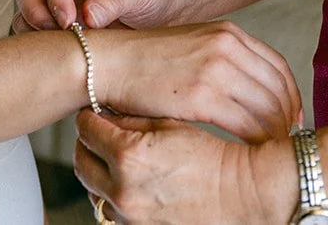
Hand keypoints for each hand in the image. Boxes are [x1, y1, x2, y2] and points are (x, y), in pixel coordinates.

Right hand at [13, 0, 181, 32]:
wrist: (162, 11)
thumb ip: (114, 1)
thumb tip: (88, 15)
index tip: (67, 22)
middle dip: (35, 12)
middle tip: (56, 33)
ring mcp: (59, 0)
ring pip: (26, 11)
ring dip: (36, 30)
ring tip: (62, 46)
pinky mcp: (57, 22)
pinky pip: (34, 31)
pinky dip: (40, 43)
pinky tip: (61, 54)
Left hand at [74, 110, 295, 224]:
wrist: (245, 193)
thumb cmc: (216, 156)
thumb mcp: (171, 127)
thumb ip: (133, 120)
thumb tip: (107, 114)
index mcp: (128, 156)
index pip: (87, 130)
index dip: (90, 117)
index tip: (95, 112)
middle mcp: (122, 191)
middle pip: (82, 163)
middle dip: (87, 145)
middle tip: (98, 133)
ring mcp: (130, 217)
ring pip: (94, 191)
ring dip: (99, 172)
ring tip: (115, 158)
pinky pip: (113, 212)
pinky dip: (115, 195)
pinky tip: (131, 181)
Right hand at [90, 22, 301, 142]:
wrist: (108, 62)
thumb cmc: (144, 60)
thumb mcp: (191, 45)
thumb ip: (222, 58)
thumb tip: (248, 87)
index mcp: (227, 32)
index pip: (277, 66)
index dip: (291, 94)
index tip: (293, 116)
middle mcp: (227, 46)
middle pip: (278, 88)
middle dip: (289, 117)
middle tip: (290, 138)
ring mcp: (216, 70)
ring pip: (267, 109)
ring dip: (276, 132)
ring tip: (274, 150)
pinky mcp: (202, 96)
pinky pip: (246, 125)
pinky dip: (258, 141)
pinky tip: (254, 151)